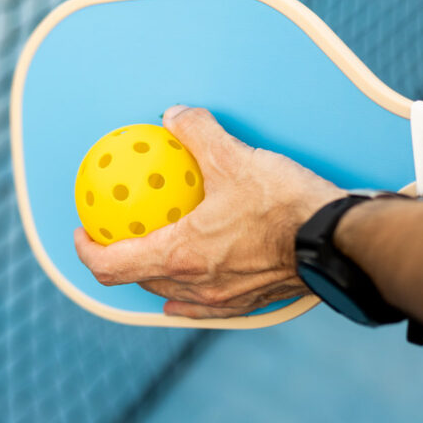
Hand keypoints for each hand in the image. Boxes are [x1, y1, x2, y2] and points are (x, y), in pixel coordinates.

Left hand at [73, 105, 343, 318]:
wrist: (339, 242)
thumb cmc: (285, 205)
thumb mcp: (235, 158)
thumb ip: (197, 134)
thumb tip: (175, 117)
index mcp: (179, 256)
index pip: (111, 265)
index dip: (87, 251)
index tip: (84, 231)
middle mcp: (195, 286)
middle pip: (137, 281)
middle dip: (118, 259)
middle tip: (116, 234)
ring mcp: (221, 301)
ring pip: (170, 293)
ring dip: (153, 273)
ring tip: (152, 249)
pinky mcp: (249, 303)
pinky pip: (203, 304)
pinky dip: (187, 292)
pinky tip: (187, 285)